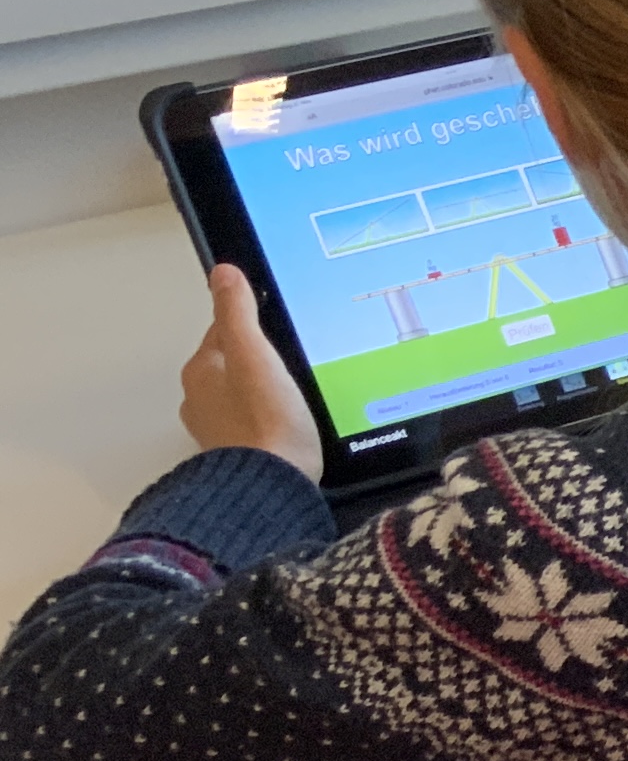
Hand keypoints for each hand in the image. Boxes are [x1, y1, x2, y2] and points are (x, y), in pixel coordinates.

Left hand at [181, 268, 323, 480]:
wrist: (270, 488)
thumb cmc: (267, 421)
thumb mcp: (256, 355)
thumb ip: (238, 312)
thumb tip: (223, 272)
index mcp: (201, 369)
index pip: (224, 330)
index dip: (253, 323)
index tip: (280, 325)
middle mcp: (199, 399)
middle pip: (230, 364)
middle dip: (256, 361)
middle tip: (291, 361)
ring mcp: (216, 430)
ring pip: (239, 396)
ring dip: (260, 393)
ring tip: (293, 395)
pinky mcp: (237, 454)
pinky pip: (250, 425)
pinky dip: (265, 420)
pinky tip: (288, 425)